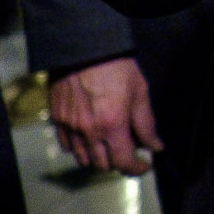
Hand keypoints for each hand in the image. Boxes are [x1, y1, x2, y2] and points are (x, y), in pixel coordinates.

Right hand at [48, 57, 160, 175]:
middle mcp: (89, 130)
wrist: (85, 46)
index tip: (145, 164)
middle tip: (129, 151)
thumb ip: (146, 123)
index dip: (137, 168)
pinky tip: (90, 138)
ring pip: (84, 159)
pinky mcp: (58, 119)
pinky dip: (79, 148)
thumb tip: (155, 146)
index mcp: (112, 124)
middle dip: (119, 163)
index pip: (124, 162)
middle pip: (103, 165)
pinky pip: (67, 146)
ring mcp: (70, 126)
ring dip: (99, 158)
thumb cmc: (117, 65)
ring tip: (110, 146)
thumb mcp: (140, 91)